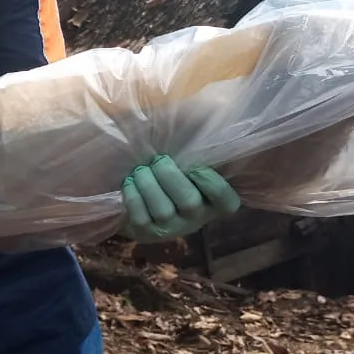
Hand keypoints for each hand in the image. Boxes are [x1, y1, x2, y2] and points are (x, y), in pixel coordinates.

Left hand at [120, 155, 240, 243]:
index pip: (223, 197)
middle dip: (170, 176)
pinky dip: (133, 195)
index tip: (193, 166)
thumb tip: (195, 119)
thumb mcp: (190, 169)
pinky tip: (130, 183)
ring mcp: (171, 230)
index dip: (209, 180)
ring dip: (148, 183)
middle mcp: (196, 220)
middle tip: (158, 160)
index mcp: (215, 203)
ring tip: (141, 170)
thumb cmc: (174, 178)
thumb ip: (195, 153)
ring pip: (163, 209)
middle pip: (189, 201)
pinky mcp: (147, 234)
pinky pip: (141, 216)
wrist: (145, 207)